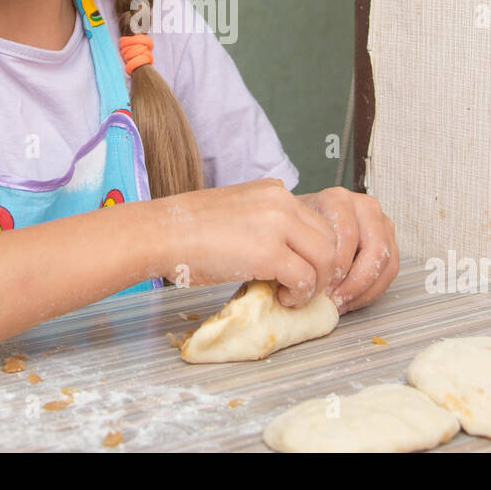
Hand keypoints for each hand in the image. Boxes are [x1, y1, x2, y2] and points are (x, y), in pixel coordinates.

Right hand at [154, 178, 338, 306]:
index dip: (317, 252)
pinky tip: (283, 299)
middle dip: (324, 268)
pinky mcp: (268, 252)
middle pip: (329, 238)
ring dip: (315, 283)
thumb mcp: (237, 213)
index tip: (307, 272)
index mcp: (274, 191)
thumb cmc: (188, 230)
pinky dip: (300, 294)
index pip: (316, 221)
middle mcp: (281, 201)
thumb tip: (285, 256)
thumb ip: (265, 226)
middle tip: (306, 288)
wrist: (161, 234)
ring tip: (293, 295)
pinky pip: (305, 277)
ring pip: (325, 257)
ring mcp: (276, 225)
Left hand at [295, 187, 398, 313]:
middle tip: (335, 299)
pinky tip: (352, 299)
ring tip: (342, 302)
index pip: (346, 235)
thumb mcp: (292, 231)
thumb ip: (298, 248)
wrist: (307, 221)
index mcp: (337, 200)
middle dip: (355, 281)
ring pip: (386, 260)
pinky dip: (372, 290)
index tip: (321, 288)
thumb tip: (301, 282)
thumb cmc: (300, 229)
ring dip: (365, 288)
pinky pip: (391, 270)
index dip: (336, 267)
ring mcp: (381, 222)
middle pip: (374, 248)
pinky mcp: (390, 240)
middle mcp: (363, 206)